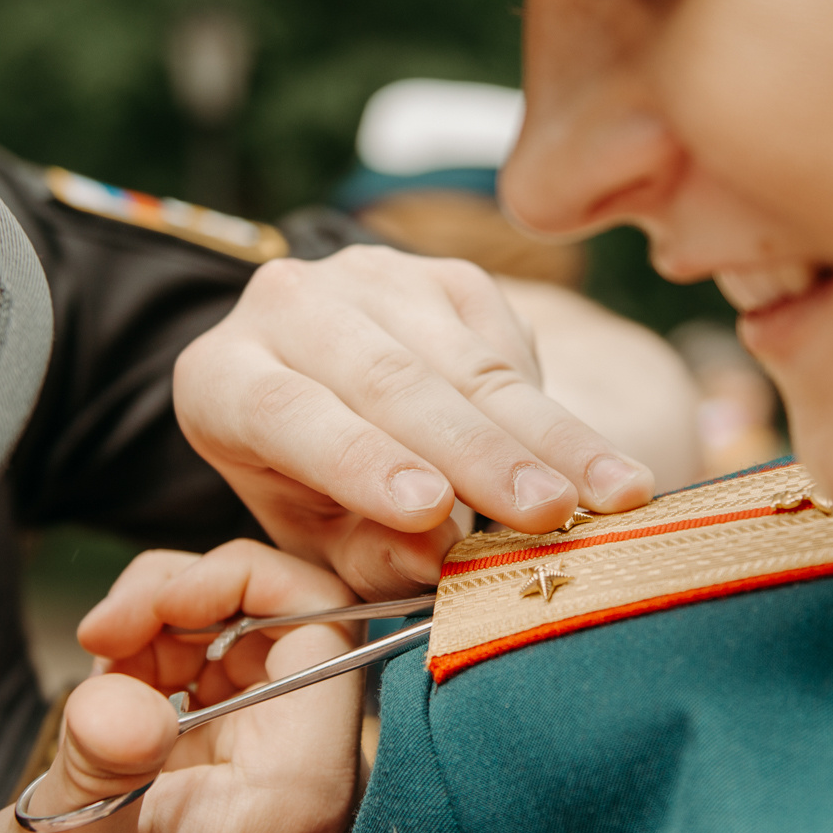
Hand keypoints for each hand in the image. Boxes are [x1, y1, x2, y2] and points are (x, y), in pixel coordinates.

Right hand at [0, 543, 363, 832]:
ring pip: (251, 640)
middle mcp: (313, 786)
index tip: (136, 608)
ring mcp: (277, 786)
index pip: (324, 619)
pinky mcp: (237, 786)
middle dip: (191, 599)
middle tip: (99, 632)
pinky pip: (223, 680)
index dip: (235, 584)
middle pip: (290, 618)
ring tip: (97, 664)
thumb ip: (101, 765)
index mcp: (305, 792)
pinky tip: (110, 691)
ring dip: (171, 627)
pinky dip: (164, 662)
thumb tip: (118, 694)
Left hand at [174, 245, 656, 596]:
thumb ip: (360, 553)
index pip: (288, 412)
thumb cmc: (308, 484)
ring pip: (465, 363)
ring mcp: (370, 279)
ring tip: (609, 495)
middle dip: (478, 453)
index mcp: (223, 377)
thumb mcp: (310, 536)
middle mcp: (287, 306)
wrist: (326, 390)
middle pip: (388, 381)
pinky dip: (553, 410)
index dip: (360, 459)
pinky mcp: (444, 276)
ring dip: (546, 435)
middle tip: (546, 513)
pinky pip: (508, 344)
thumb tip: (430, 556)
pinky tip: (598, 467)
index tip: (430, 507)